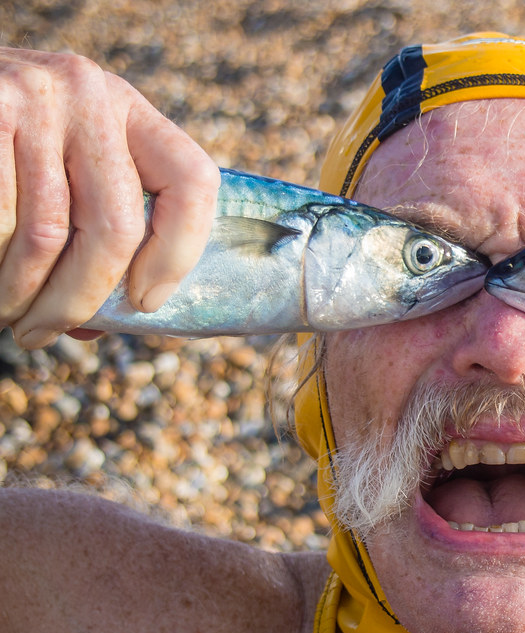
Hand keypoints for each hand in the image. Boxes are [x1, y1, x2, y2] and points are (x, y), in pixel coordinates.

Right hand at [0, 48, 219, 348]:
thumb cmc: (1, 145)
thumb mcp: (56, 162)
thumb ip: (92, 226)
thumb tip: (94, 326)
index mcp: (127, 108)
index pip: (191, 181)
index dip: (178, 254)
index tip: (145, 302)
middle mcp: (88, 94)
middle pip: (115, 227)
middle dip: (79, 299)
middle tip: (43, 332)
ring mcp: (33, 99)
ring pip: (48, 237)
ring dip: (24, 297)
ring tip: (8, 316)